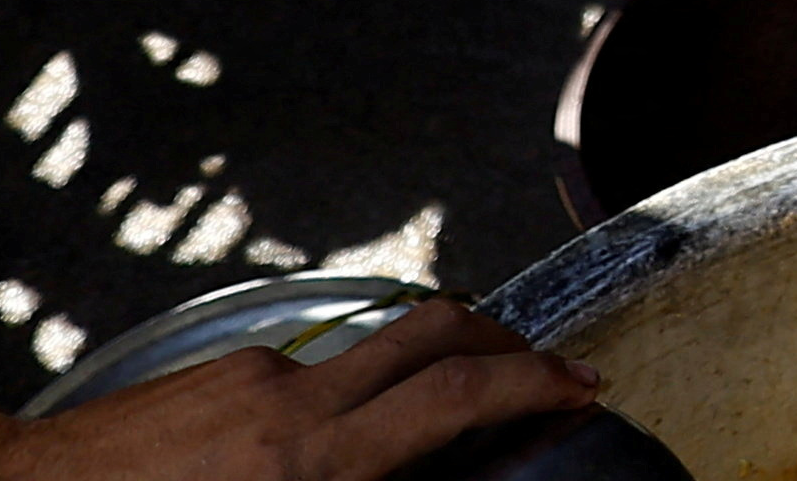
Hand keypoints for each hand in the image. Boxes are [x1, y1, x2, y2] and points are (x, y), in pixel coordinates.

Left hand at [0, 301, 597, 480]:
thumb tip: (403, 478)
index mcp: (312, 462)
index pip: (454, 397)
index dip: (532, 384)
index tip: (576, 386)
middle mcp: (294, 400)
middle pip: (435, 331)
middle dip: (507, 342)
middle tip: (546, 367)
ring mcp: (256, 375)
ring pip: (375, 348)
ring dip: (430, 364)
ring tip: (452, 408)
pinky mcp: (219, 371)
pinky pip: (312, 373)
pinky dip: (354, 395)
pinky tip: (340, 443)